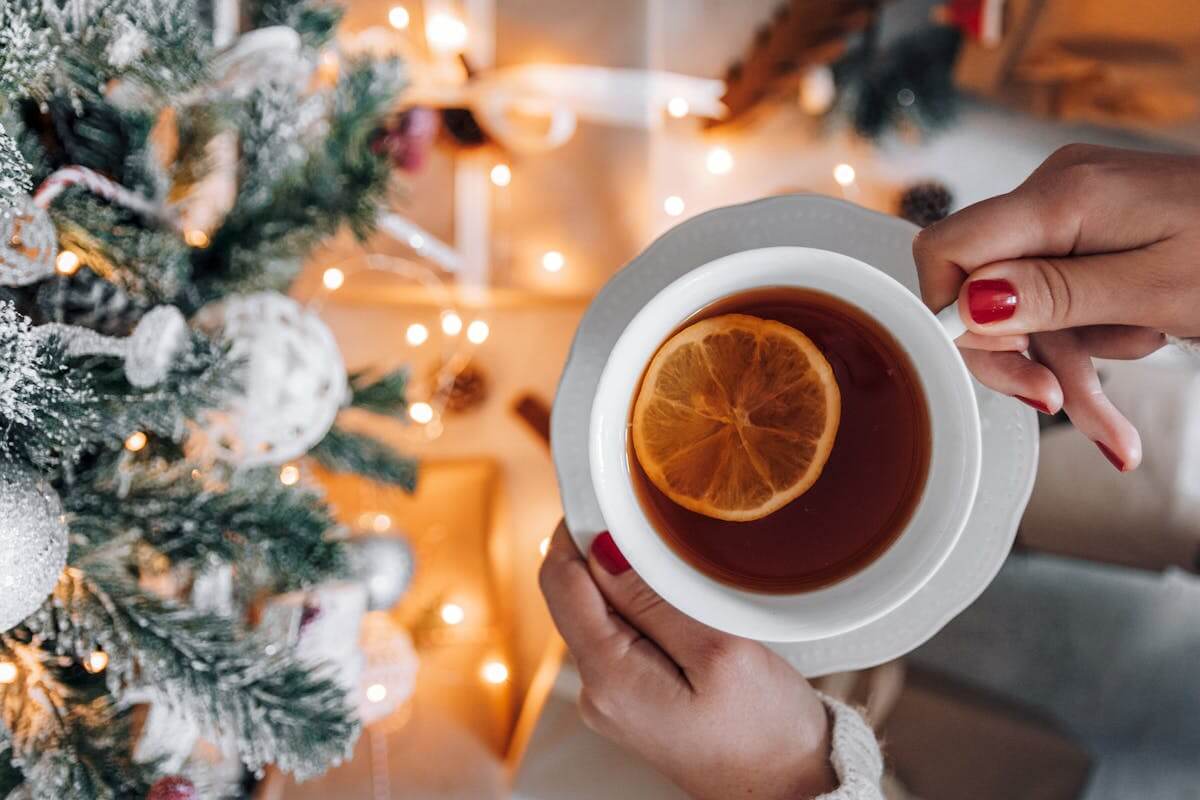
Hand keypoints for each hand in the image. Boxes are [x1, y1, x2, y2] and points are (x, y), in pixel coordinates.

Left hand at [538, 523, 836, 798]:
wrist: (786, 791)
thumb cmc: (766, 731)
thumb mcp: (719, 652)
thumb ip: (653, 601)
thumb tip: (602, 551)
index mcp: (609, 677)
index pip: (560, 581)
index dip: (573, 529)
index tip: (605, 495)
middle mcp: (597, 691)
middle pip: (576, 595)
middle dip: (605, 553)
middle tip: (653, 521)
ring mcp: (613, 698)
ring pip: (600, 614)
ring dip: (629, 582)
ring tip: (677, 565)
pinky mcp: (634, 700)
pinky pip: (621, 638)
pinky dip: (642, 609)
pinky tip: (678, 602)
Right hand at [914, 144, 1199, 470]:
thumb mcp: (1157, 289)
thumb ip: (1056, 294)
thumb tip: (966, 305)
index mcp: (1064, 196)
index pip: (948, 247)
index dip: (949, 311)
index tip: (993, 357)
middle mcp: (1056, 194)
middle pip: (983, 287)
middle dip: (1017, 357)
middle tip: (1051, 402)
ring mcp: (1074, 213)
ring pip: (1028, 308)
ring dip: (1066, 369)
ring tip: (1114, 430)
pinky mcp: (1093, 233)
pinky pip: (1063, 300)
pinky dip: (1087, 350)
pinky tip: (1115, 409)